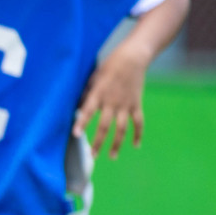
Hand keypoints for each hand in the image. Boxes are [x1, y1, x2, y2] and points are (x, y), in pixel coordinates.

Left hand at [73, 44, 149, 159]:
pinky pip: (138, 122)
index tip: (76, 135)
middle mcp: (112, 102)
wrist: (133, 58)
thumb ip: (85, 94)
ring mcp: (125, 104)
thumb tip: (77, 109)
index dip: (82, 123)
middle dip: (98, 142)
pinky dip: (138, 134)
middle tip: (92, 156)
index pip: (88, 111)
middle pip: (104, 126)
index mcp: (98, 94)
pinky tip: (135, 145)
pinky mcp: (136, 104)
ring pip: (121, 128)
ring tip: (111, 156)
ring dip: (117, 144)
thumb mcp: (92, 78)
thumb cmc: (109, 67)